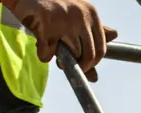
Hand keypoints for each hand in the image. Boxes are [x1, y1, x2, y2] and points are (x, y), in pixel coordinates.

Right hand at [3, 0, 117, 81]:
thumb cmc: (52, 8)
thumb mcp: (75, 20)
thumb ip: (88, 43)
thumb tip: (95, 77)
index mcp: (91, 14)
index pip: (101, 49)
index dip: (92, 64)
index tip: (82, 67)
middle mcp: (82, 15)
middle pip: (88, 55)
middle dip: (77, 66)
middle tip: (65, 64)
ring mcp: (65, 18)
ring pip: (70, 55)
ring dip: (59, 60)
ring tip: (50, 49)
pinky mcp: (47, 21)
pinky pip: (48, 52)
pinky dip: (43, 54)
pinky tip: (39, 44)